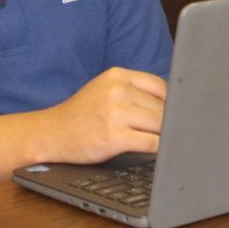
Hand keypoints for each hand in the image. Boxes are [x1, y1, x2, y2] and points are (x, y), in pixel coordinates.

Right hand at [38, 67, 167, 163]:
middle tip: (175, 132)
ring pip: (161, 124)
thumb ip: (134, 90)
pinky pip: (151, 143)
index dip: (173, 103)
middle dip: (171, 121)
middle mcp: (117, 91)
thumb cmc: (83, 113)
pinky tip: (160, 152)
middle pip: (163, 106)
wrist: (51, 133)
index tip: (177, 114)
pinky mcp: (114, 137)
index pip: (161, 86)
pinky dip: (160, 149)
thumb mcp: (106, 89)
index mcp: (118, 75)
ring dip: (168, 135)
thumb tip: (173, 102)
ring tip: (169, 142)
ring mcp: (115, 113)